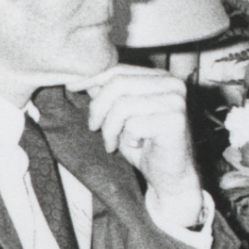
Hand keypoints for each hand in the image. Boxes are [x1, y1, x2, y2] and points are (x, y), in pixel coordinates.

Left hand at [68, 64, 203, 223]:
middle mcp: (172, 84)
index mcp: (161, 78)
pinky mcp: (175, 120)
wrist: (172, 178)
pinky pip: (134, 124)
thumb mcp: (121, 117)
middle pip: (119, 84)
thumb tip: (84, 79)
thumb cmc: (147, 148)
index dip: (93, 79)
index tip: (73, 88)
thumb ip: (109, 96)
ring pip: (123, 105)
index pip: (120, 70)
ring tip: (112, 143)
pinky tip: (137, 147)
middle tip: (94, 128)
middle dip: (98, 108)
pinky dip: (128, 139)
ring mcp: (176, 101)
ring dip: (110, 128)